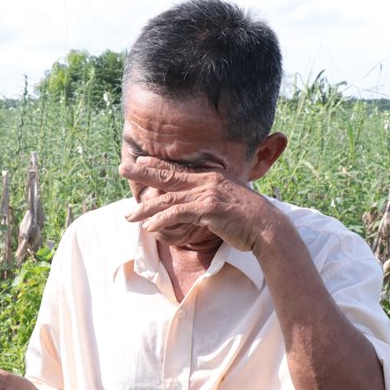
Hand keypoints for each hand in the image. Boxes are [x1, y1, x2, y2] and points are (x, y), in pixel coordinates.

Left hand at [119, 156, 282, 251]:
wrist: (267, 227)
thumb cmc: (247, 218)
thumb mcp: (228, 201)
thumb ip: (211, 198)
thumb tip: (198, 204)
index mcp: (211, 176)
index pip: (178, 168)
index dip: (157, 164)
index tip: (139, 161)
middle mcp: (207, 181)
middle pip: (168, 175)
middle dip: (143, 171)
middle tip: (122, 168)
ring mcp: (208, 194)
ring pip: (169, 198)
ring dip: (146, 208)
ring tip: (129, 216)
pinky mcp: (209, 209)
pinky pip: (179, 213)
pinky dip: (162, 220)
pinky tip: (150, 228)